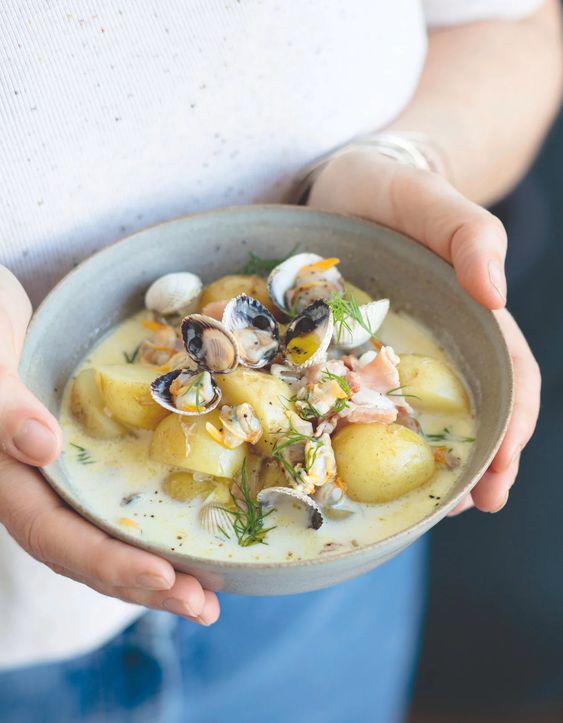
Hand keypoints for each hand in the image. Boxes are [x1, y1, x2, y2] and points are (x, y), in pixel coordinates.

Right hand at [0, 267, 219, 623]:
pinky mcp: (88, 463)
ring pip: (104, 540)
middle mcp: (36, 486)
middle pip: (87, 553)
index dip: (107, 562)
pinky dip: (152, 534)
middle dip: (144, 585)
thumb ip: (2, 407)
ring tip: (206, 599)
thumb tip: (43, 448)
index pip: (54, 535)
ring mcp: (62, 479)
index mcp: (8, 474)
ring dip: (154, 573)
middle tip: (203, 607)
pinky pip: (117, 509)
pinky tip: (190, 548)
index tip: (163, 576)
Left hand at [307, 149, 540, 512]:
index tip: (501, 470)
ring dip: (436, 459)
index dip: (513, 425)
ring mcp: (396, 349)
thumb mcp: (432, 200)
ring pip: (424, 412)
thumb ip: (471, 236)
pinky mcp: (352, 349)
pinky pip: (367, 398)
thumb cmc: (393, 188)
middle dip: (482, 460)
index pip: (510, 377)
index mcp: (472, 313)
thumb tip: (496, 295)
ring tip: (429, 506)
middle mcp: (439, 339)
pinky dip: (377, 434)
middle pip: (476, 408)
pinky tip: (363, 462)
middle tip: (468, 508)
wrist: (346, 180)